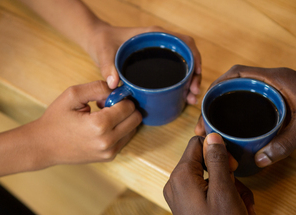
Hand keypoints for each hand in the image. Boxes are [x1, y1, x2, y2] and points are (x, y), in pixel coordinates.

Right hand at [28, 81, 141, 167]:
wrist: (43, 146)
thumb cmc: (56, 120)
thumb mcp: (72, 95)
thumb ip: (98, 87)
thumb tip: (117, 90)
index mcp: (100, 125)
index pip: (128, 107)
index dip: (120, 98)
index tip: (107, 97)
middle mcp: (108, 141)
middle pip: (135, 119)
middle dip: (126, 108)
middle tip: (107, 106)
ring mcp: (109, 152)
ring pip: (133, 130)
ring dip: (123, 120)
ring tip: (103, 116)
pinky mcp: (108, 157)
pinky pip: (125, 139)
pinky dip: (119, 130)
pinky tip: (102, 127)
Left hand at [86, 24, 201, 104]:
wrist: (98, 41)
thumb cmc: (103, 42)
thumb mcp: (104, 53)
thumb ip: (108, 66)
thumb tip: (114, 83)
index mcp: (154, 35)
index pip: (184, 42)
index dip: (194, 57)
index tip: (197, 73)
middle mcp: (160, 43)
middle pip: (187, 57)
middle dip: (194, 75)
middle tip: (193, 93)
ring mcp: (159, 53)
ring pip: (182, 66)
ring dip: (190, 82)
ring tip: (190, 99)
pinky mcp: (155, 64)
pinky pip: (173, 72)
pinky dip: (180, 84)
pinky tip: (181, 96)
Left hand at [164, 133, 253, 214]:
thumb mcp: (225, 193)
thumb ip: (217, 161)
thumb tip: (212, 135)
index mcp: (181, 177)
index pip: (197, 143)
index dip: (218, 150)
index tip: (233, 167)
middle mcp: (175, 184)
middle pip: (204, 161)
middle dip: (228, 173)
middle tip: (242, 191)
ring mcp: (180, 196)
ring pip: (209, 177)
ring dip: (230, 187)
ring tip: (245, 205)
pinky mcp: (186, 206)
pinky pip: (206, 190)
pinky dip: (223, 196)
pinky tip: (239, 211)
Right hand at [195, 65, 295, 166]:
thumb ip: (284, 143)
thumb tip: (258, 160)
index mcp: (278, 79)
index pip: (240, 72)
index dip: (219, 83)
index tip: (205, 100)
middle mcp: (276, 84)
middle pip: (238, 86)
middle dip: (219, 102)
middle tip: (206, 123)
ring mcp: (281, 95)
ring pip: (247, 99)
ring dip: (230, 111)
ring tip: (217, 130)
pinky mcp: (285, 107)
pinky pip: (258, 110)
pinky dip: (245, 120)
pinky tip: (239, 136)